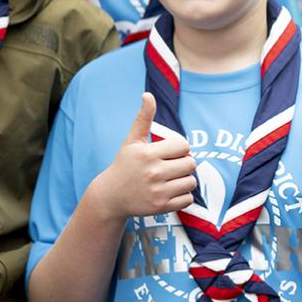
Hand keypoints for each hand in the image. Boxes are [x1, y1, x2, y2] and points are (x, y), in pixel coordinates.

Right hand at [87, 93, 196, 219]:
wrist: (110, 197)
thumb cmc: (124, 165)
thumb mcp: (131, 141)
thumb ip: (143, 118)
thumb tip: (148, 94)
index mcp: (147, 154)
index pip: (184, 146)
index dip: (179, 148)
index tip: (169, 153)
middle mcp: (153, 172)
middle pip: (191, 163)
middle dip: (184, 164)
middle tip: (171, 166)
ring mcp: (157, 191)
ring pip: (191, 181)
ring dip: (185, 180)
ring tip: (170, 179)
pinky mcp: (161, 207)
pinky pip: (188, 199)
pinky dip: (183, 196)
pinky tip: (169, 192)